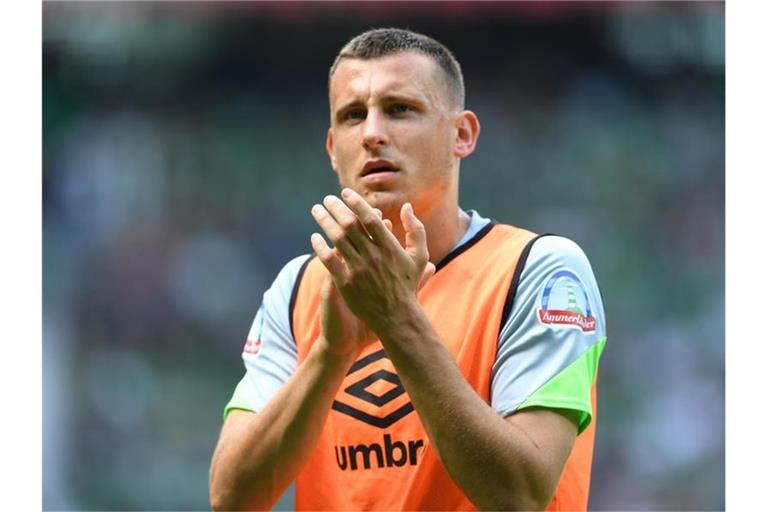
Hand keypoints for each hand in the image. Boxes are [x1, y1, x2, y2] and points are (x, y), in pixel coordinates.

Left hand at [310, 188, 434, 336]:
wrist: (396, 317)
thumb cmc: (407, 285)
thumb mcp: (419, 257)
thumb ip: (415, 230)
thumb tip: (407, 206)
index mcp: (390, 247)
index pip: (370, 218)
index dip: (356, 203)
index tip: (345, 193)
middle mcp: (373, 256)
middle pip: (350, 225)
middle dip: (336, 208)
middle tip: (327, 199)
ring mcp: (359, 270)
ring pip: (337, 239)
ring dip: (325, 222)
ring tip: (316, 211)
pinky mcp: (346, 284)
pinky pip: (329, 261)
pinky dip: (320, 247)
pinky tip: (314, 237)